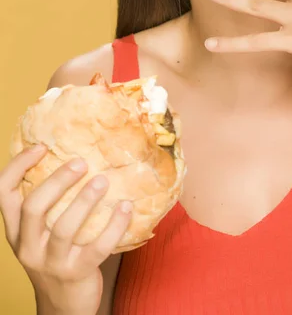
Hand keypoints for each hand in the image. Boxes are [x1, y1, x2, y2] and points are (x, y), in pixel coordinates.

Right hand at [0, 145, 131, 314]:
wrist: (64, 308)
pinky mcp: (77, 273)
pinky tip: (126, 207)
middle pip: (33, 207)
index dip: (18, 166)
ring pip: (64, 227)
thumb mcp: (40, 235)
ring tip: (103, 181)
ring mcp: (51, 262)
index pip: (3, 193)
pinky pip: (97, 247)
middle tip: (81, 163)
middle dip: (57, 181)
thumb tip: (73, 158)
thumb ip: (48, 206)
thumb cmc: (56, 258)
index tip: (41, 147)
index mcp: (16, 231)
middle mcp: (28, 246)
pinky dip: (114, 225)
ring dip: (85, 200)